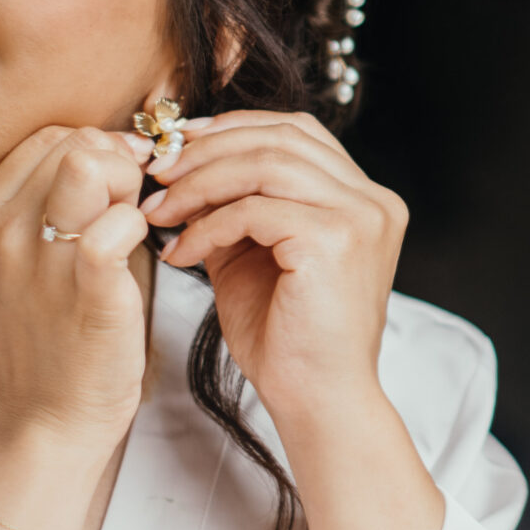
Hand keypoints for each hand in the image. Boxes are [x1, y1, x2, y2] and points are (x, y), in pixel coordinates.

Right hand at [0, 124, 156, 451]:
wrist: (44, 419)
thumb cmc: (49, 336)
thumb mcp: (24, 262)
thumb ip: (53, 202)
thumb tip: (113, 147)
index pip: (47, 138)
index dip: (94, 150)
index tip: (112, 190)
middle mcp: (0, 232)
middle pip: (73, 141)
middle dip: (116, 162)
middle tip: (127, 210)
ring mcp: (39, 260)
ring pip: (90, 163)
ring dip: (128, 187)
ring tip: (130, 228)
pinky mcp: (86, 289)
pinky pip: (120, 220)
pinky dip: (140, 225)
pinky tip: (142, 253)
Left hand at [141, 111, 408, 432]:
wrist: (316, 402)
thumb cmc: (288, 341)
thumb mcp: (254, 255)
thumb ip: (233, 206)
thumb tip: (181, 165)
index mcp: (363, 198)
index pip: (297, 132)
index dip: (234, 128)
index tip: (178, 145)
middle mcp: (372, 200)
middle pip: (280, 138)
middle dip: (208, 150)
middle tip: (157, 173)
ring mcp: (360, 217)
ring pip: (264, 164)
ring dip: (199, 183)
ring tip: (158, 211)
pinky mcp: (334, 240)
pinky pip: (255, 210)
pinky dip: (208, 225)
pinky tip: (181, 252)